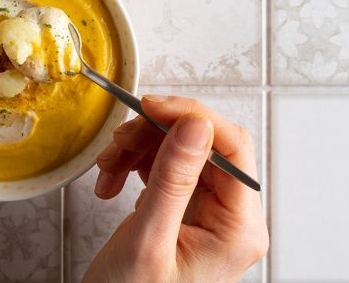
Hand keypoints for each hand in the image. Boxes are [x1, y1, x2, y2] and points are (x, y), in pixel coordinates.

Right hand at [84, 96, 267, 282]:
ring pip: (179, 150)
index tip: (151, 107)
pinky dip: (134, 164)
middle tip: (120, 141)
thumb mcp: (149, 240)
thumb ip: (174, 179)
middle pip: (202, 143)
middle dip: (155, 135)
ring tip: (108, 167)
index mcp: (239, 228)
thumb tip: (195, 124)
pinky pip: (164, 166)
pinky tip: (112, 181)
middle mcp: (231, 217)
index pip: (232, 146)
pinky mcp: (183, 210)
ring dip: (138, 149)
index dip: (192, 117)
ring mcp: (207, 213)